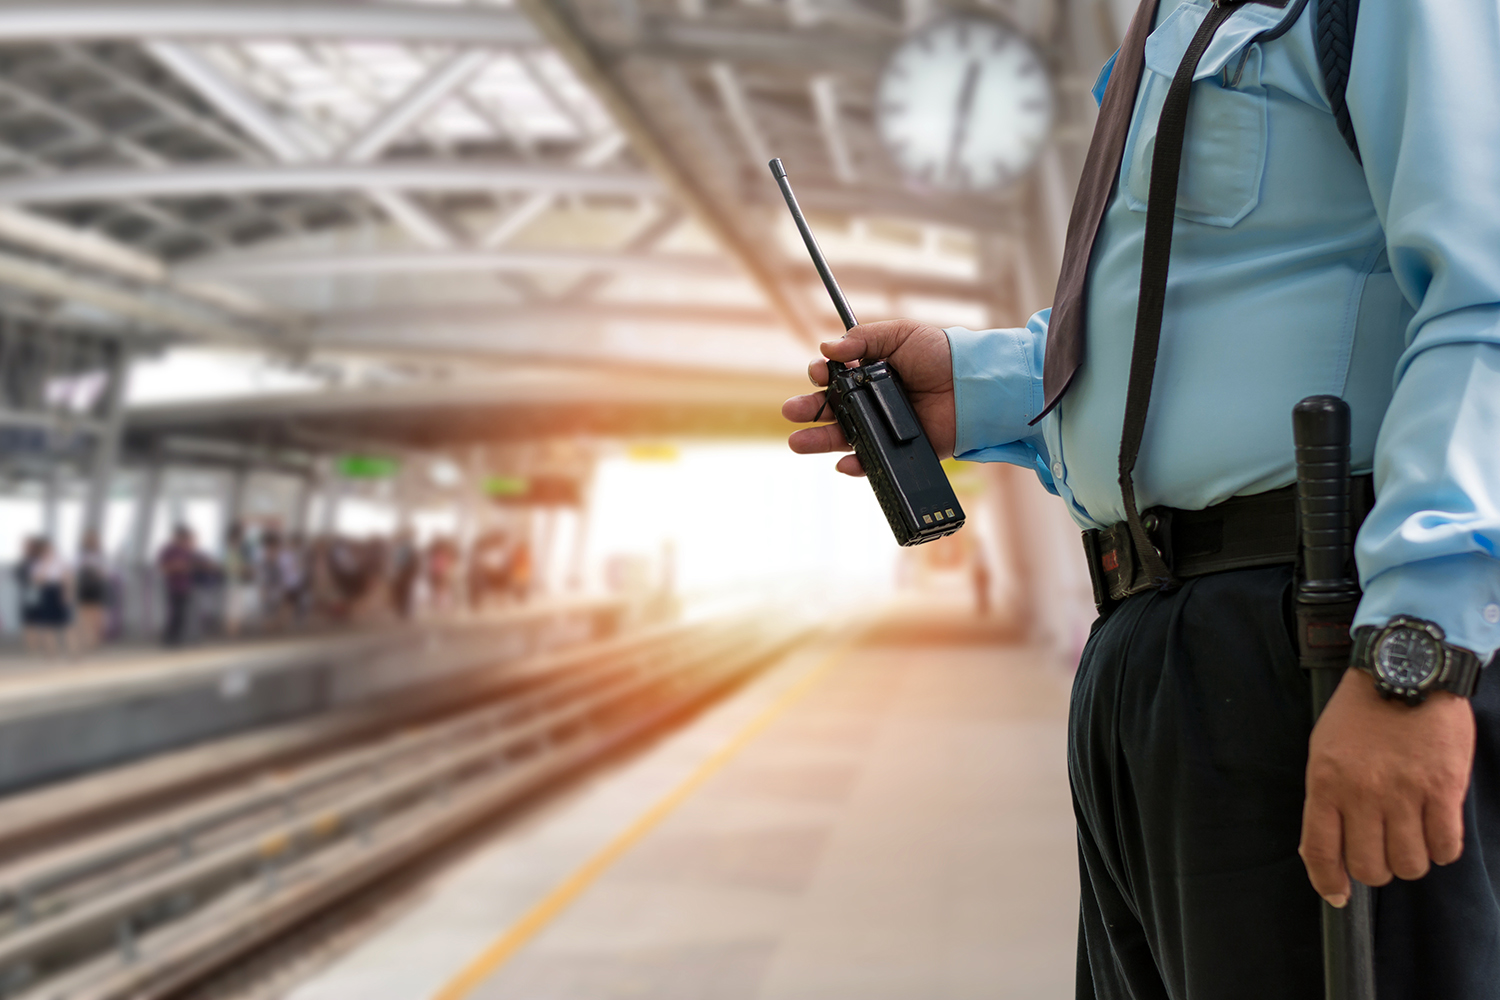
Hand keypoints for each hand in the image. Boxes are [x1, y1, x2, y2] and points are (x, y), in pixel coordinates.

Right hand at [780, 319, 954, 476]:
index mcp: (870, 371)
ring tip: (797, 443)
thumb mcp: (902, 334)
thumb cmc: (941, 355)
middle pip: (832, 408)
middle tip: (791, 411)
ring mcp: (884, 427)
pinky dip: (857, 465)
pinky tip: (844, 463)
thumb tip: (827, 347)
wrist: (975, 385)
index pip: (834, 376)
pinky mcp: (899, 449)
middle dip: (808, 410)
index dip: (821, 375)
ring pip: (844, 436)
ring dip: (819, 441)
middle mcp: (873, 401)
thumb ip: (864, 338)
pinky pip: (872, 460)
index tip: (818, 373)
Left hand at [1299, 668, 1474, 905]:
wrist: (1407, 671)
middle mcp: (1362, 793)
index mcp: (1325, 783)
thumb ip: (1323, 798)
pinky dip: (1442, 849)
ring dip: (1411, 860)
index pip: (1320, 850)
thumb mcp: (1324, 749)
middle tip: (1383, 851)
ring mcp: (1404, 793)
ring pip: (1410, 864)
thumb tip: (1324, 847)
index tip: (1338, 895)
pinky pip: (1445, 847)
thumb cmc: (1360, 712)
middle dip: (1377, 869)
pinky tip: (1436, 831)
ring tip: (1411, 838)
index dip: (1328, 882)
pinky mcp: (1443, 789)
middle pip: (1369, 867)